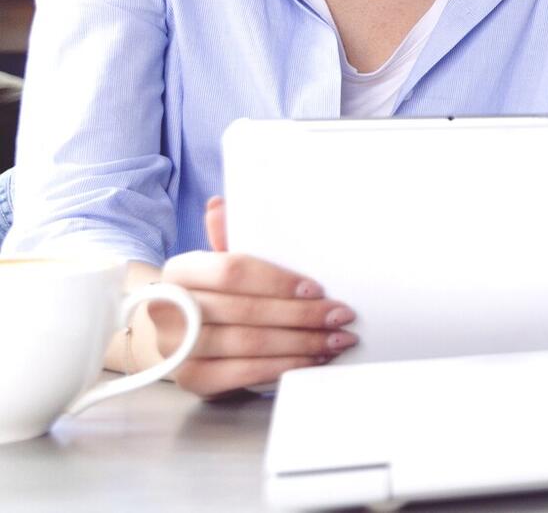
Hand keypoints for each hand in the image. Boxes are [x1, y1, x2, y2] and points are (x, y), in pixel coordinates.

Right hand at [145, 196, 356, 397]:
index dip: (277, 281)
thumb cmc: (220, 293)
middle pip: (245, 310)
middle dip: (302, 315)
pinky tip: (313, 359)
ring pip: (248, 344)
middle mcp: (170, 309)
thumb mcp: (226, 261)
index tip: (317, 289)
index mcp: (180, 270)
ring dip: (301, 343)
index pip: (231, 271)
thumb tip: (221, 205)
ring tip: (336, 339)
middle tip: (341, 316)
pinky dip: (284, 367)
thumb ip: (231, 237)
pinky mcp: (191, 378)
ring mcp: (177, 347)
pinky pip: (242, 375)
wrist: (189, 334)